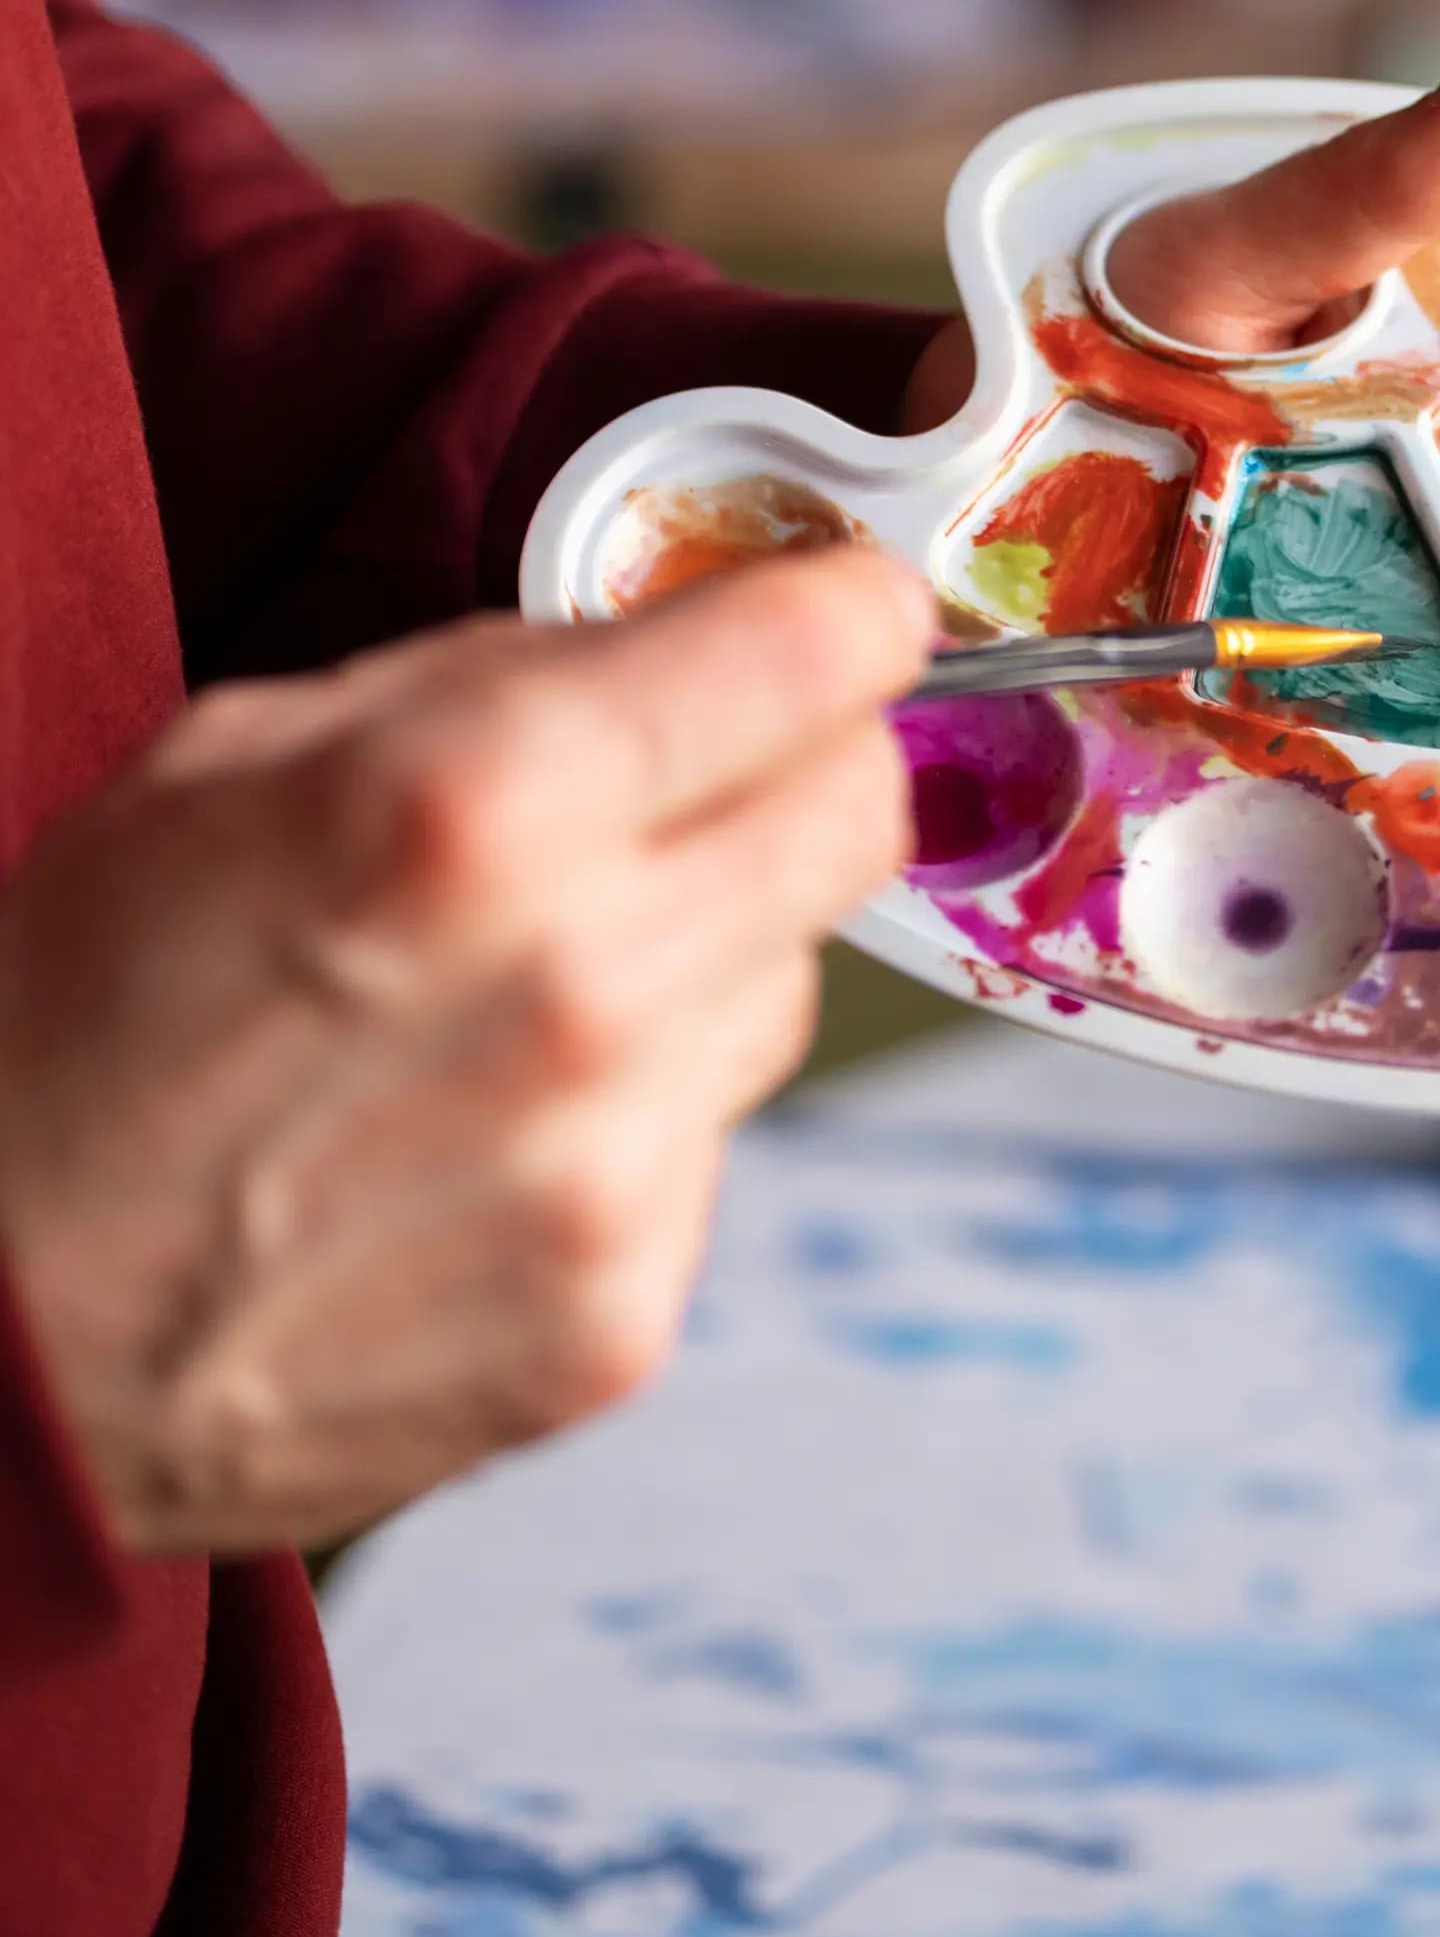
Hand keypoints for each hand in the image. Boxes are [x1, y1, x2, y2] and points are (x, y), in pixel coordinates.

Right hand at [0, 548, 920, 1554]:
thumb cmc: (64, 1014)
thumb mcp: (238, 752)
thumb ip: (488, 680)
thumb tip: (668, 644)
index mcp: (482, 799)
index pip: (827, 652)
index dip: (842, 616)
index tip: (834, 615)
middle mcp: (583, 986)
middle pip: (862, 812)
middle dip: (799, 766)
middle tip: (701, 777)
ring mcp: (610, 1173)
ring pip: (793, 982)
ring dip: (708, 950)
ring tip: (527, 985)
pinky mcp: (612, 1321)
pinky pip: (710, 1147)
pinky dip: (636, 1118)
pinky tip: (484, 1131)